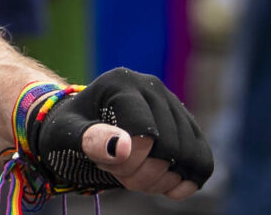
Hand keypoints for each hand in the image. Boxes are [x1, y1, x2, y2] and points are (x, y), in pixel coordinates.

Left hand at [36, 67, 211, 199]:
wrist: (79, 128)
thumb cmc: (69, 130)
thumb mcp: (66, 134)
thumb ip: (89, 138)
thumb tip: (122, 148)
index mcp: (122, 83)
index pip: (145, 133)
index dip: (129, 162)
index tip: (105, 164)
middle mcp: (153, 87)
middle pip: (170, 148)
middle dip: (144, 174)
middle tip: (118, 172)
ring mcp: (173, 106)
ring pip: (191, 157)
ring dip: (163, 180)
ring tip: (136, 176)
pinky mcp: (186, 127)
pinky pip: (203, 161)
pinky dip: (188, 182)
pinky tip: (165, 188)